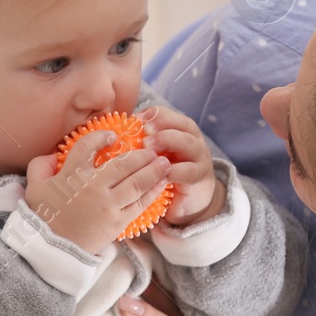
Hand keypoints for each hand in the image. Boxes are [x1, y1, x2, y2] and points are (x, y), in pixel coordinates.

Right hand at [23, 128, 171, 253]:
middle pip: (123, 165)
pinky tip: (161, 183)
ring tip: (164, 163)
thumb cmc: (43, 217)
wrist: (53, 250)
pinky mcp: (117, 222)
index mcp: (72, 174)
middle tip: (152, 149)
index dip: (102, 137)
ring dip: (153, 171)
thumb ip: (40, 165)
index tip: (112, 137)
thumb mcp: (35, 187)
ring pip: (136, 183)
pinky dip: (153, 192)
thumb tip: (53, 154)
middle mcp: (93, 187)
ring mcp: (108, 205)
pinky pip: (140, 204)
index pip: (89, 146)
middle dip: (141, 154)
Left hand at [136, 104, 222, 226]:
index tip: (136, 118)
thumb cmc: (167, 175)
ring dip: (167, 141)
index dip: (154, 114)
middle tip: (144, 130)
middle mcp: (193, 140)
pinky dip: (172, 171)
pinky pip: (188, 171)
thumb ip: (145, 145)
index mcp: (181, 131)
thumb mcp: (157, 156)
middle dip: (162, 124)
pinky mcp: (199, 178)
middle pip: (182, 124)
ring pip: (188, 143)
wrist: (191, 202)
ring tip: (148, 147)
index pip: (169, 115)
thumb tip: (116, 136)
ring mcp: (199, 158)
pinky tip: (157, 173)